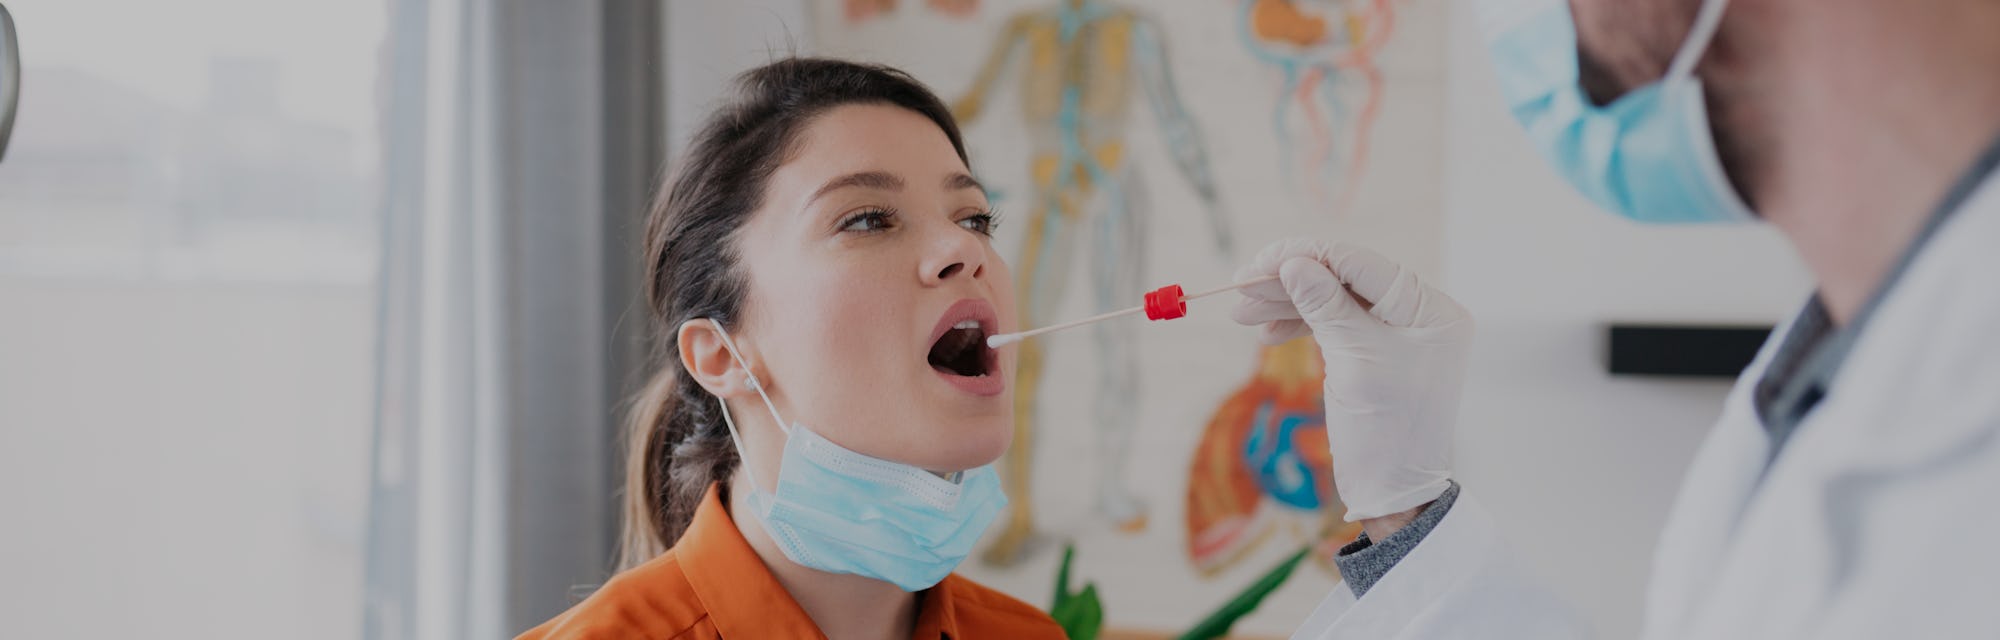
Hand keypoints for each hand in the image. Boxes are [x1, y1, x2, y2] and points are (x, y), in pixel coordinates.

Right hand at [1230, 238, 1471, 520]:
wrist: (1392, 492)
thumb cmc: (1383, 431)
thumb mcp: (1353, 362)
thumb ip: (1324, 306)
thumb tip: (1294, 261)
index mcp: (1430, 311)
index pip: (1361, 264)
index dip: (1307, 257)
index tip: (1259, 264)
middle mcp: (1420, 314)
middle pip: (1345, 280)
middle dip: (1291, 283)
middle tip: (1241, 290)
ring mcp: (1400, 331)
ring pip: (1336, 300)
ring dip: (1288, 304)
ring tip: (1242, 313)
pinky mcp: (1379, 349)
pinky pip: (1337, 324)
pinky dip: (1302, 325)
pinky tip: (1268, 333)